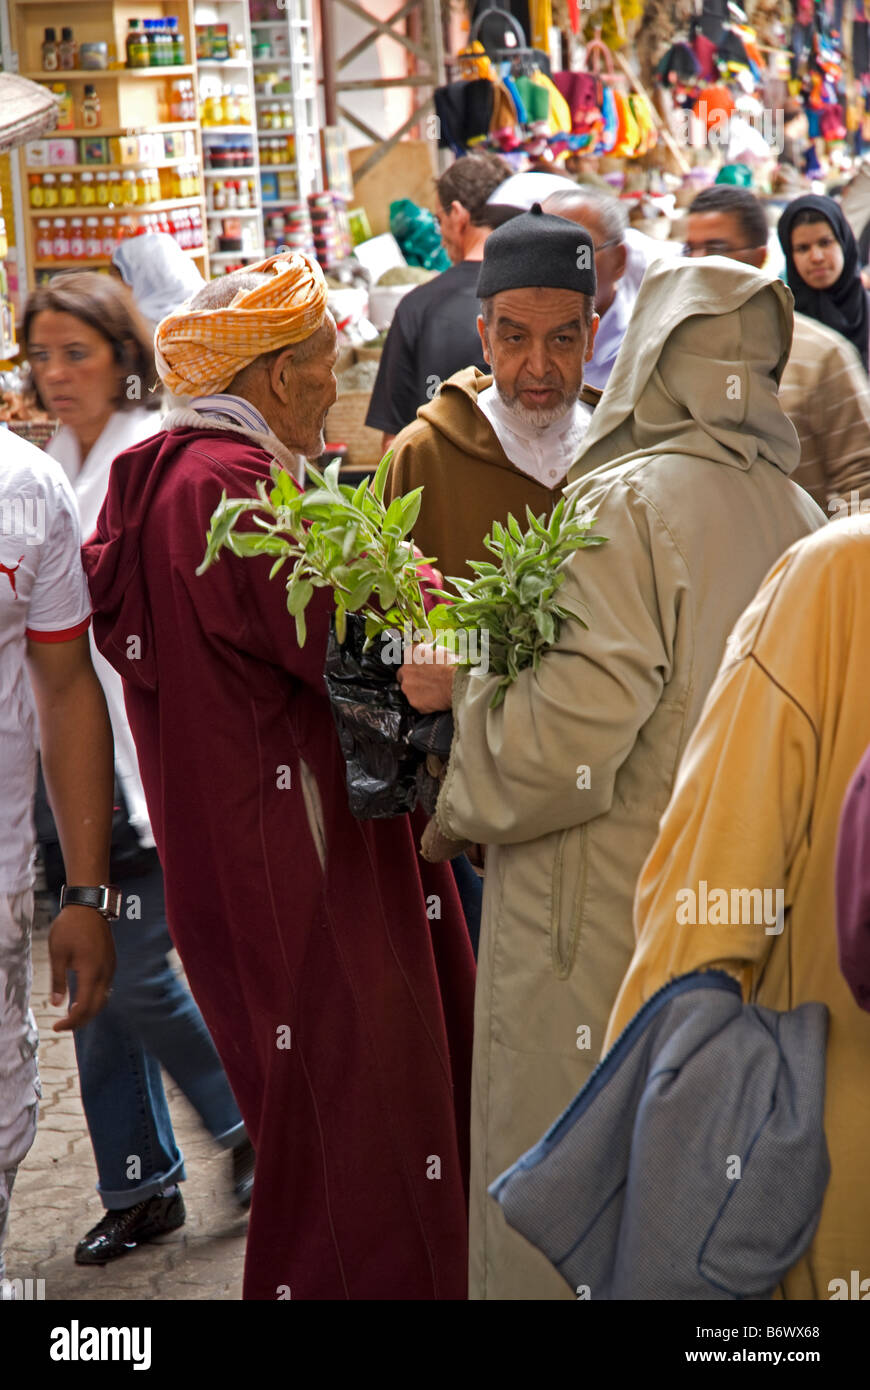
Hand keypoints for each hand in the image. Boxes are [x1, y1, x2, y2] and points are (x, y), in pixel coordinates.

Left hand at [48, 905, 115, 1031]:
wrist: (90, 905)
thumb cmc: (71, 927)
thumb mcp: (58, 953)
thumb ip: (58, 980)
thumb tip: (56, 1004)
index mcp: (91, 972)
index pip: (84, 1007)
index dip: (71, 1021)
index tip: (56, 1026)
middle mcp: (105, 972)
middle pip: (97, 1007)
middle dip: (81, 1020)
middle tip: (63, 1025)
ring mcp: (111, 967)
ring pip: (104, 998)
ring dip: (89, 1010)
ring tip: (71, 1014)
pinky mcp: (111, 962)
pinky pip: (106, 988)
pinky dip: (95, 998)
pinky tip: (82, 997)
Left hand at [396, 643, 456, 712]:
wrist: (458, 682)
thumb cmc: (452, 666)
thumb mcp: (442, 650)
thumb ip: (431, 652)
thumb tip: (433, 653)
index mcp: (411, 654)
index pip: (407, 657)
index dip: (415, 663)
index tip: (420, 666)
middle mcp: (406, 670)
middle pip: (403, 675)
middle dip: (412, 677)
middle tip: (426, 680)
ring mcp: (408, 687)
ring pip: (409, 689)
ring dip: (417, 690)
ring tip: (432, 690)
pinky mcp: (413, 701)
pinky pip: (416, 702)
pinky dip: (423, 702)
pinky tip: (434, 699)